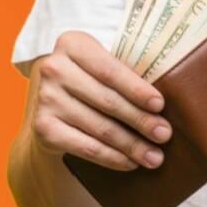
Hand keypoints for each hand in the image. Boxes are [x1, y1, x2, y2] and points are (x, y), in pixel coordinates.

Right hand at [28, 30, 172, 171]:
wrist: (50, 103)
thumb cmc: (91, 79)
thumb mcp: (102, 64)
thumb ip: (127, 72)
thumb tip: (165, 104)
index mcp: (72, 44)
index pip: (110, 70)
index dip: (137, 89)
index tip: (160, 105)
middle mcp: (53, 69)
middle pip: (108, 100)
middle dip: (141, 120)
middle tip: (165, 135)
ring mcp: (45, 99)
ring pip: (100, 128)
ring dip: (132, 145)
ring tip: (155, 157)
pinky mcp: (42, 129)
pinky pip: (85, 147)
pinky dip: (112, 158)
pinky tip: (131, 162)